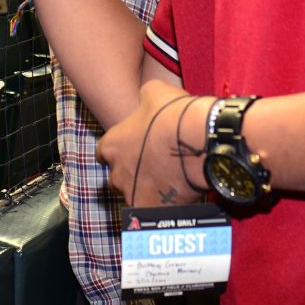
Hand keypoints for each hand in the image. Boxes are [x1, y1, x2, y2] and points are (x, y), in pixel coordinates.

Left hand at [99, 80, 210, 206]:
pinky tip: (179, 195)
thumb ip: (142, 100)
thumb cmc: (173, 113)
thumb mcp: (153, 92)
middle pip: (119, 178)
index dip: (122, 150)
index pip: (105, 152)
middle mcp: (117, 174)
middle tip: (156, 164)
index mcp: (112, 145)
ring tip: (171, 181)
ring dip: (149, 191)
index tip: (136, 147)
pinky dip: (164, 205)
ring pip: (137, 196)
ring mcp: (134, 195)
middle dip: (133, 173)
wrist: (199, 140)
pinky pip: (155, 213)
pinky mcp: (153, 212)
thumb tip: (146, 101)